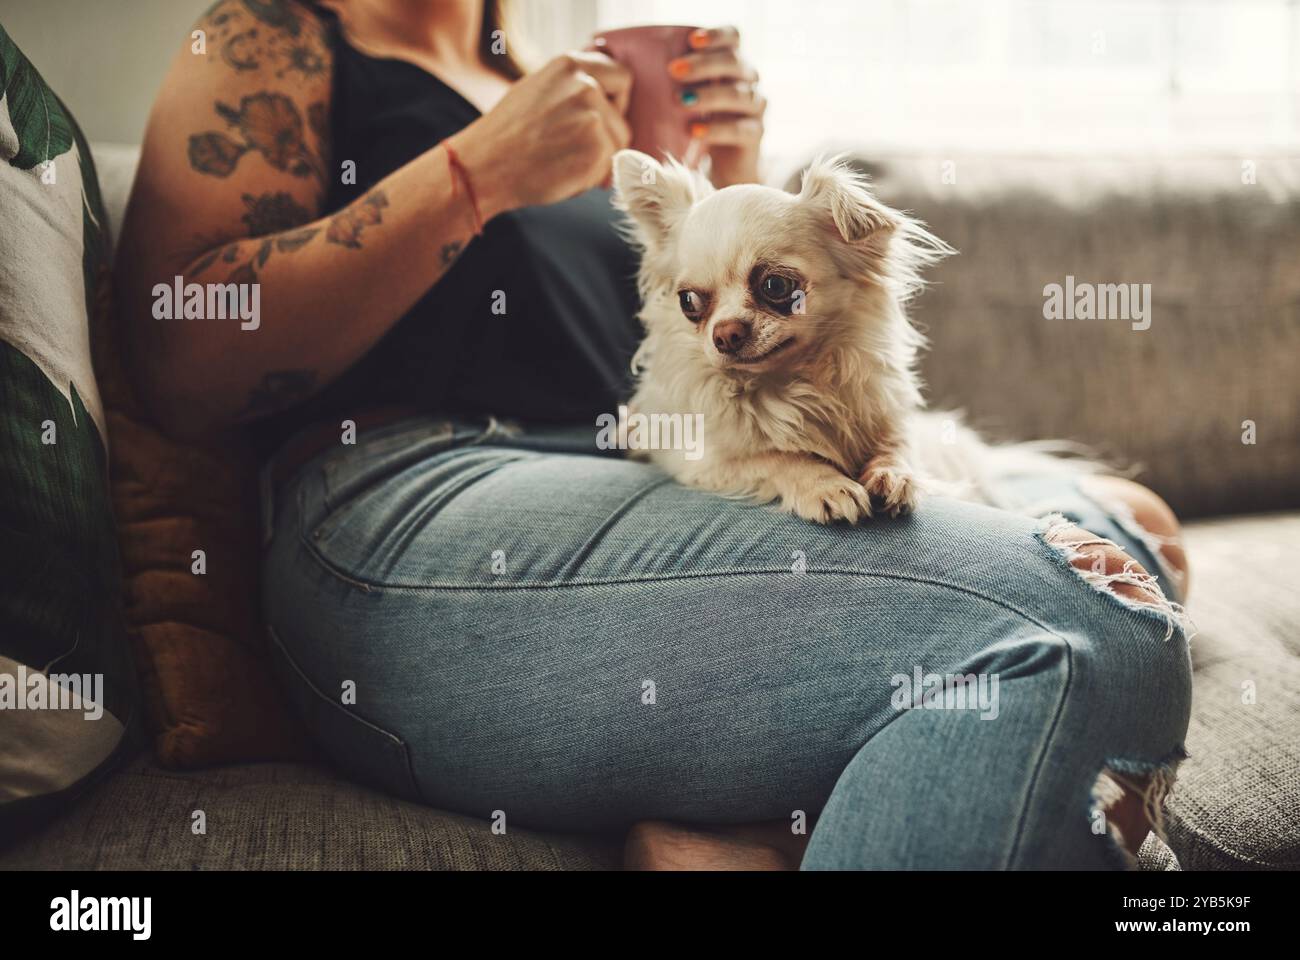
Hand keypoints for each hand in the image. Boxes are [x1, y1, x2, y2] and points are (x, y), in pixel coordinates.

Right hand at [452, 51, 631, 216]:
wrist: (483, 166)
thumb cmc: (506, 134)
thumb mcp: (537, 89)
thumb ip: (572, 86)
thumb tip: (606, 96)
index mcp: (570, 65)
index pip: (621, 77)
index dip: (617, 102)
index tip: (603, 119)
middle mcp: (585, 86)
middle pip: (622, 119)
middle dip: (606, 139)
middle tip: (575, 150)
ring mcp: (593, 118)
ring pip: (617, 147)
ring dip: (597, 161)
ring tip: (561, 161)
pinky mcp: (596, 151)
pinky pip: (609, 169)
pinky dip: (590, 179)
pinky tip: (561, 174)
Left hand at [668, 26, 764, 186]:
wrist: (720, 164)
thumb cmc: (695, 122)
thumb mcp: (685, 96)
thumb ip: (671, 79)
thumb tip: (624, 60)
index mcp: (731, 63)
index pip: (732, 37)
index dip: (716, 35)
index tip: (691, 40)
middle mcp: (747, 80)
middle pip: (734, 61)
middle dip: (703, 64)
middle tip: (673, 71)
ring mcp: (755, 106)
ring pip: (738, 94)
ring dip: (708, 95)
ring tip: (680, 101)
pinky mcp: (755, 134)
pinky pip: (740, 129)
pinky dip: (716, 129)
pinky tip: (695, 131)